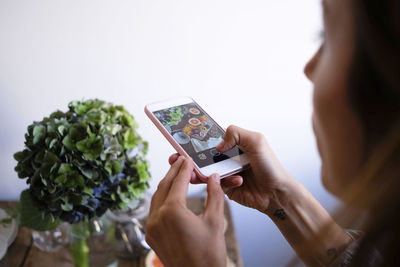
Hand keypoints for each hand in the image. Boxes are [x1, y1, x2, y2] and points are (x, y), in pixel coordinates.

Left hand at [146, 156, 226, 266]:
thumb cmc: (208, 255)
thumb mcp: (215, 221)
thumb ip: (215, 195)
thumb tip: (213, 178)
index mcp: (172, 212)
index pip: (178, 182)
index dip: (185, 168)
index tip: (188, 159)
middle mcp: (157, 218)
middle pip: (164, 186)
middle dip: (173, 171)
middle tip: (181, 160)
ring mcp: (151, 227)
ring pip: (157, 197)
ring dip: (166, 184)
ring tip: (176, 173)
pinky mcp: (151, 236)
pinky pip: (154, 210)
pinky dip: (162, 198)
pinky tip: (170, 194)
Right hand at [169, 125, 293, 212]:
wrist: (276, 193)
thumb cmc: (270, 167)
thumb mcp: (256, 141)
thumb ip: (236, 133)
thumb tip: (218, 144)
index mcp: (233, 144)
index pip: (210, 138)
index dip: (195, 138)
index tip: (181, 137)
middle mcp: (226, 158)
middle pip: (202, 155)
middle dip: (189, 157)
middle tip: (178, 158)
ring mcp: (224, 173)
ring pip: (204, 171)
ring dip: (199, 171)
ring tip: (196, 172)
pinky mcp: (224, 187)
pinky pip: (214, 184)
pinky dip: (221, 182)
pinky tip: (236, 181)